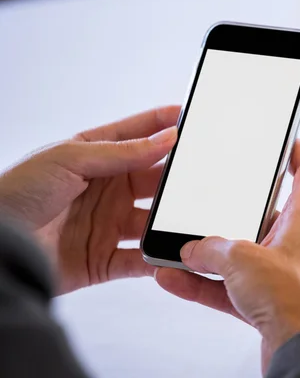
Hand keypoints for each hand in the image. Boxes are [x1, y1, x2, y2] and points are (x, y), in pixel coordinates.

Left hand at [0, 106, 179, 294]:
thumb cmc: (18, 193)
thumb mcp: (70, 159)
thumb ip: (121, 152)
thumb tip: (165, 139)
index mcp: (93, 158)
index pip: (135, 135)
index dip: (161, 124)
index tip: (189, 117)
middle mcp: (105, 190)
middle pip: (152, 179)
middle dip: (176, 177)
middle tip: (202, 173)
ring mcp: (107, 225)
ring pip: (153, 221)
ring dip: (171, 220)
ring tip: (192, 216)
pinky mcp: (105, 260)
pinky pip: (141, 260)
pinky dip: (159, 259)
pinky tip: (175, 253)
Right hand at [155, 140, 299, 372]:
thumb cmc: (296, 302)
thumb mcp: (242, 260)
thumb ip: (212, 250)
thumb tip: (195, 250)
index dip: (297, 149)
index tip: (280, 140)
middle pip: (269, 212)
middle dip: (236, 208)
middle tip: (212, 200)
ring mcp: (285, 271)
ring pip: (245, 252)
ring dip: (212, 252)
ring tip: (181, 248)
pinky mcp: (272, 300)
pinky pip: (233, 286)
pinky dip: (207, 283)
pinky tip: (176, 280)